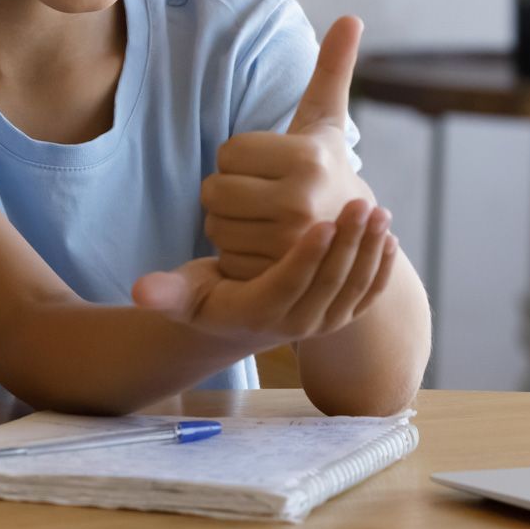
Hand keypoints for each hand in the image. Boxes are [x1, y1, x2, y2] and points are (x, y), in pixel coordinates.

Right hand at [132, 198, 397, 342]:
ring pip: (352, 287)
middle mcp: (297, 325)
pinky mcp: (342, 314)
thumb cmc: (212, 298)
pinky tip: (389, 235)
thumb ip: (166, 293)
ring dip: (368, 251)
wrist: (245, 321)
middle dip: (348, 246)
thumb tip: (139, 292)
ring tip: (380, 212)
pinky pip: (367, 292)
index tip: (322, 223)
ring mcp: (324, 323)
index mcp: (260, 314)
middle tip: (365, 203)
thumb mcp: (188, 296)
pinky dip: (381, 267)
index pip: (288, 286)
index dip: (306, 258)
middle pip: (327, 284)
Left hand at [203, 15, 376, 280]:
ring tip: (264, 221)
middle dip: (229, 191)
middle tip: (263, 196)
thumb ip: (333, 69)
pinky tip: (261, 250)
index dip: (241, 159)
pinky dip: (233, 254)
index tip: (271, 167)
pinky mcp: (275, 278)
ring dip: (228, 223)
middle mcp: (301, 201)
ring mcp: (288, 245)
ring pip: (214, 224)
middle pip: (215, 189)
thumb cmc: (327, 172)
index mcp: (308, 159)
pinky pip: (222, 257)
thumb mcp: (326, 123)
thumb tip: (351, 17)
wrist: (353, 246)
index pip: (229, 152)